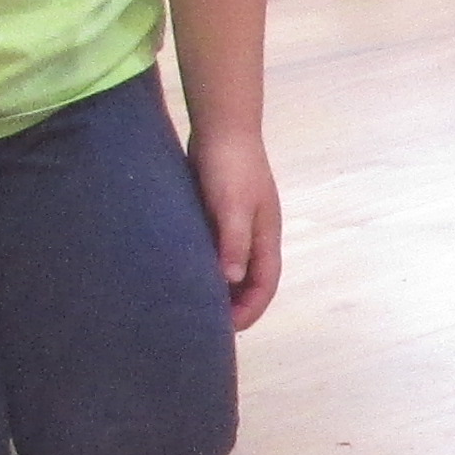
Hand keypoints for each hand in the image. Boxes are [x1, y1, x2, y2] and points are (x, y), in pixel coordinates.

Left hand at [193, 125, 283, 328]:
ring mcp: (239, 223)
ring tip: (196, 304)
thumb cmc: (231, 166)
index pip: (265, 284)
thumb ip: (234, 242)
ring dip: (221, 287)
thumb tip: (232, 281)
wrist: (222, 124)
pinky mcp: (220, 212)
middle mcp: (256, 234)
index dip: (250, 310)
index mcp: (266, 236)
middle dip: (236, 304)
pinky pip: (217, 249)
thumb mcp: (233, 205)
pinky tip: (187, 270)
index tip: (225, 329)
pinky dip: (208, 265)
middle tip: (207, 323)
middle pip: (252, 280)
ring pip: (234, 265)